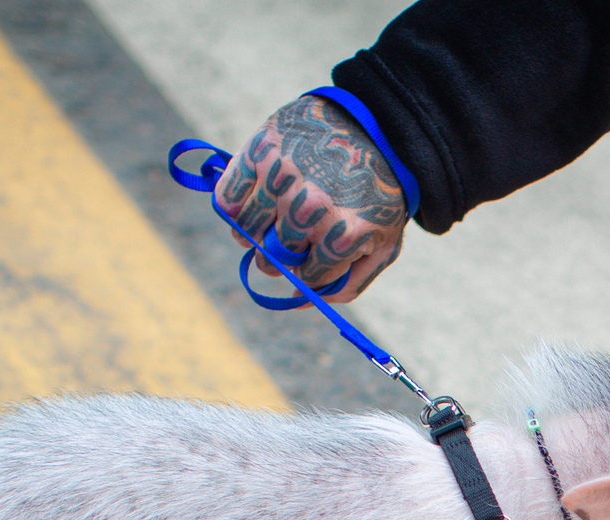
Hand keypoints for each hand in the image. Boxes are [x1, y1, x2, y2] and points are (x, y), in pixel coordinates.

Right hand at [214, 94, 407, 302]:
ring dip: (253, 235)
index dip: (309, 273)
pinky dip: (232, 208)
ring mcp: (282, 178)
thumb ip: (348, 282)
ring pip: (245, 232)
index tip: (316, 257)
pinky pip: (226, 198)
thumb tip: (299, 302)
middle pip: (271, 258)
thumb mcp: (383, 244)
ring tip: (271, 223)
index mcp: (343, 233)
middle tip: (290, 241)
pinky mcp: (260, 151)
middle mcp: (310, 207)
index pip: (306, 278)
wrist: (376, 127)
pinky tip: (253, 204)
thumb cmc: (378, 193)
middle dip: (280, 257)